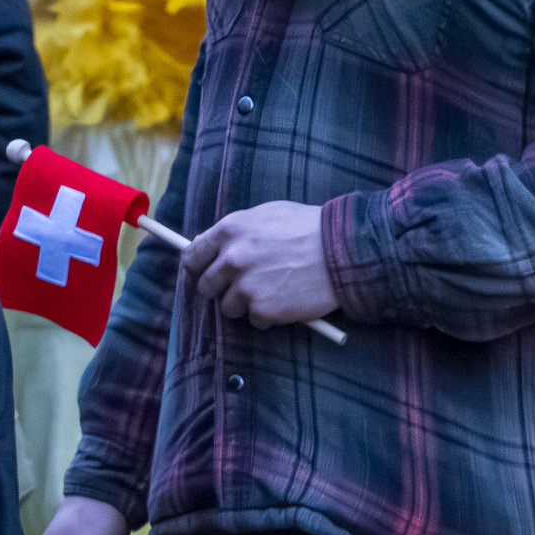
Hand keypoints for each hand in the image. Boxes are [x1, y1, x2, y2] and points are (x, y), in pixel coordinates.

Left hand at [182, 202, 334, 325]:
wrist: (342, 251)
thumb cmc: (308, 229)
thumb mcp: (267, 214)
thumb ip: (236, 231)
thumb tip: (207, 244)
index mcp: (230, 230)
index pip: (192, 256)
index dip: (198, 267)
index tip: (206, 272)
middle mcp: (233, 258)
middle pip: (206, 286)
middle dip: (222, 288)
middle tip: (244, 285)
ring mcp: (247, 286)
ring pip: (228, 307)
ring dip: (245, 303)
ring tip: (271, 290)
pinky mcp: (263, 309)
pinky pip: (254, 320)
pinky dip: (268, 315)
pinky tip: (285, 300)